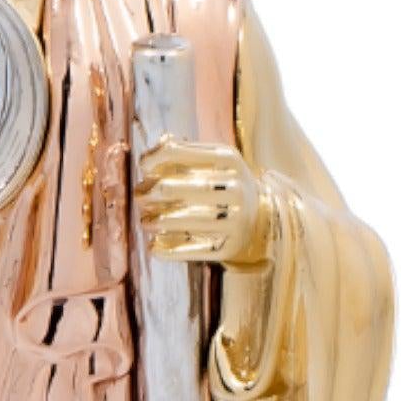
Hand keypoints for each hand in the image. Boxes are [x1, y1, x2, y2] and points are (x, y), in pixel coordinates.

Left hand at [134, 138, 271, 266]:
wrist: (260, 217)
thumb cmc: (225, 183)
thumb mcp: (214, 160)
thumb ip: (183, 152)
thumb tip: (154, 150)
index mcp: (227, 159)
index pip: (177, 153)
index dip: (153, 159)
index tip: (143, 167)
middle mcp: (234, 187)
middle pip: (177, 188)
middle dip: (151, 193)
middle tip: (140, 197)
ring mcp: (234, 218)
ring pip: (184, 220)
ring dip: (157, 221)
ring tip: (145, 221)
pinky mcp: (228, 246)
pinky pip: (192, 250)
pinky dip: (168, 249)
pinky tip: (154, 245)